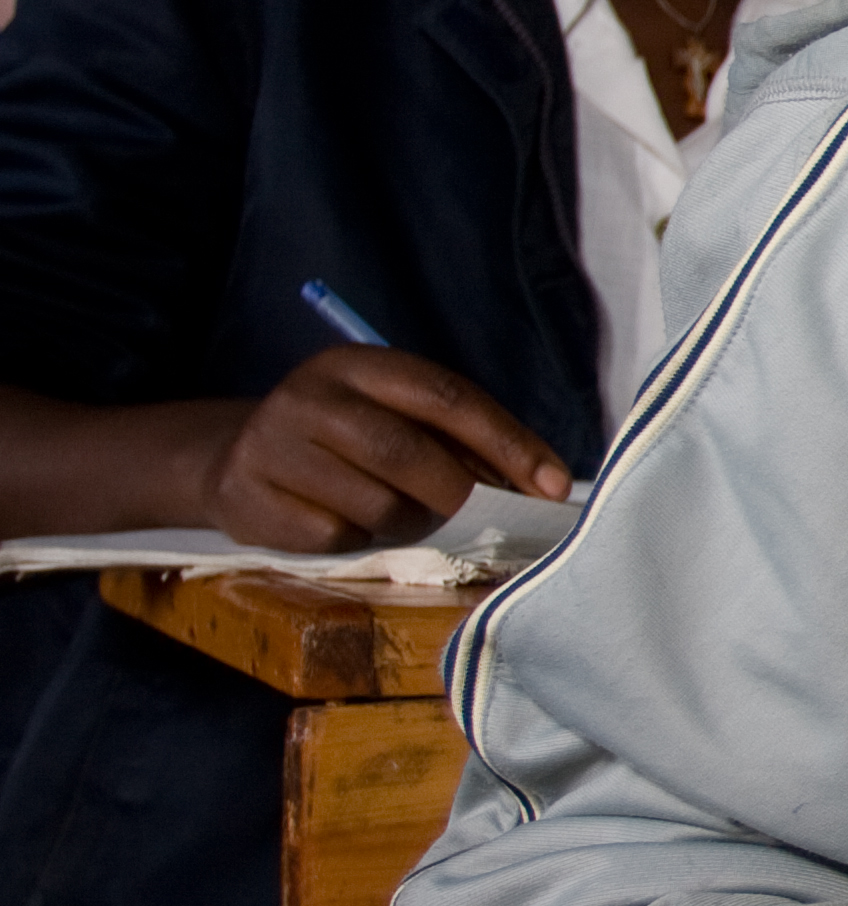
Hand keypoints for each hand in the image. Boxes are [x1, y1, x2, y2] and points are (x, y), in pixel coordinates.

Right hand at [201, 347, 572, 548]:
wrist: (235, 457)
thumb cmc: (346, 438)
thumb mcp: (395, 414)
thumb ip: (460, 438)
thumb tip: (540, 485)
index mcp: (359, 365)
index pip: (448, 398)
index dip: (509, 443)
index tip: (554, 485)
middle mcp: (310, 396)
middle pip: (406, 452)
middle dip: (461, 493)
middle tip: (485, 515)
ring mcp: (270, 447)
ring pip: (376, 505)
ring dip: (411, 522)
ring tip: (403, 513)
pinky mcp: (248, 498)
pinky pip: (333, 536)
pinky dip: (359, 540)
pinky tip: (347, 523)